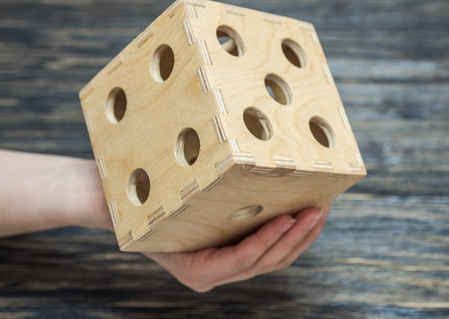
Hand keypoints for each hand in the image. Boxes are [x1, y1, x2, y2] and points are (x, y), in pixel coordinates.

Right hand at [144, 207, 329, 291]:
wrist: (127, 214)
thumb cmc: (137, 207)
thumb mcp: (147, 203)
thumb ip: (161, 198)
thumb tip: (165, 171)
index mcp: (196, 271)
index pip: (241, 259)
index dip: (268, 240)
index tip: (290, 217)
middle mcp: (214, 276)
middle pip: (266, 262)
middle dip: (295, 238)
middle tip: (317, 211)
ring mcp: (227, 269)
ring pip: (274, 260)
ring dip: (301, 238)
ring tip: (320, 212)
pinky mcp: (236, 257)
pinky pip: (271, 252)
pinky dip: (291, 236)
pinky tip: (307, 218)